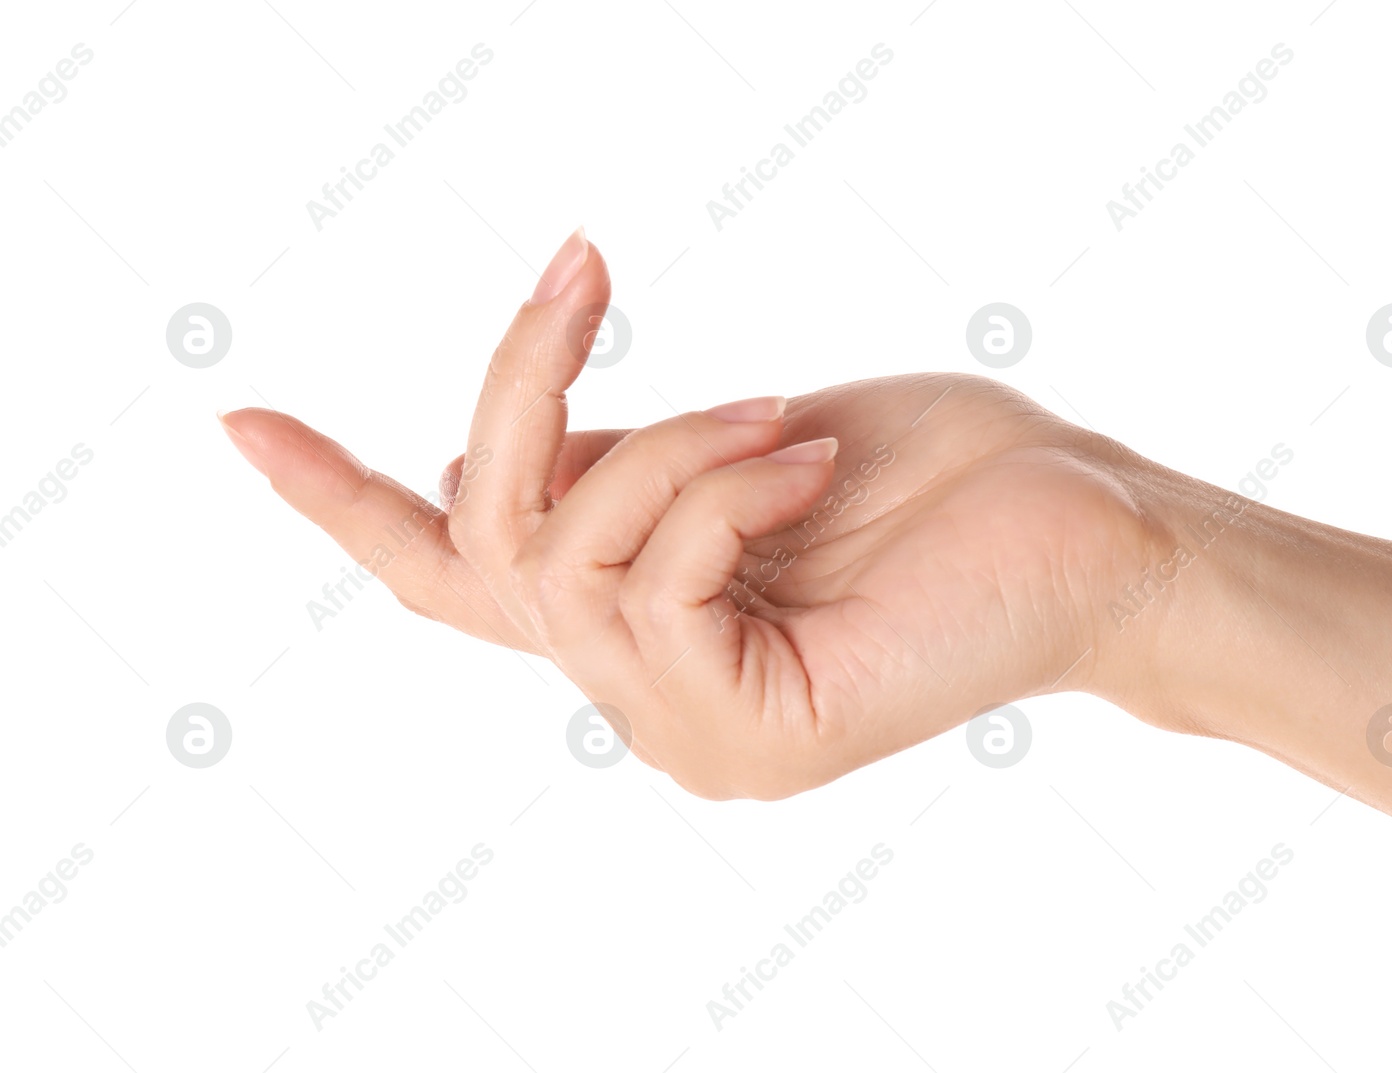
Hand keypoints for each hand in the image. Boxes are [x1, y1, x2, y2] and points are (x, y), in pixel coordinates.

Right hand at [219, 231, 1163, 797]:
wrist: (1087, 528)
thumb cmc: (939, 477)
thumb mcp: (736, 442)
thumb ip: (618, 471)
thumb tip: (490, 458)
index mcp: (645, 618)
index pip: (458, 580)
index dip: (343, 500)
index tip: (241, 423)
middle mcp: (648, 693)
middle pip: (482, 542)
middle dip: (517, 385)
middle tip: (581, 262)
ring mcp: (690, 730)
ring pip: (560, 556)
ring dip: (662, 441)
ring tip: (780, 417)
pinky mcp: (746, 738)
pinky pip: (651, 578)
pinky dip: (721, 485)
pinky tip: (809, 464)